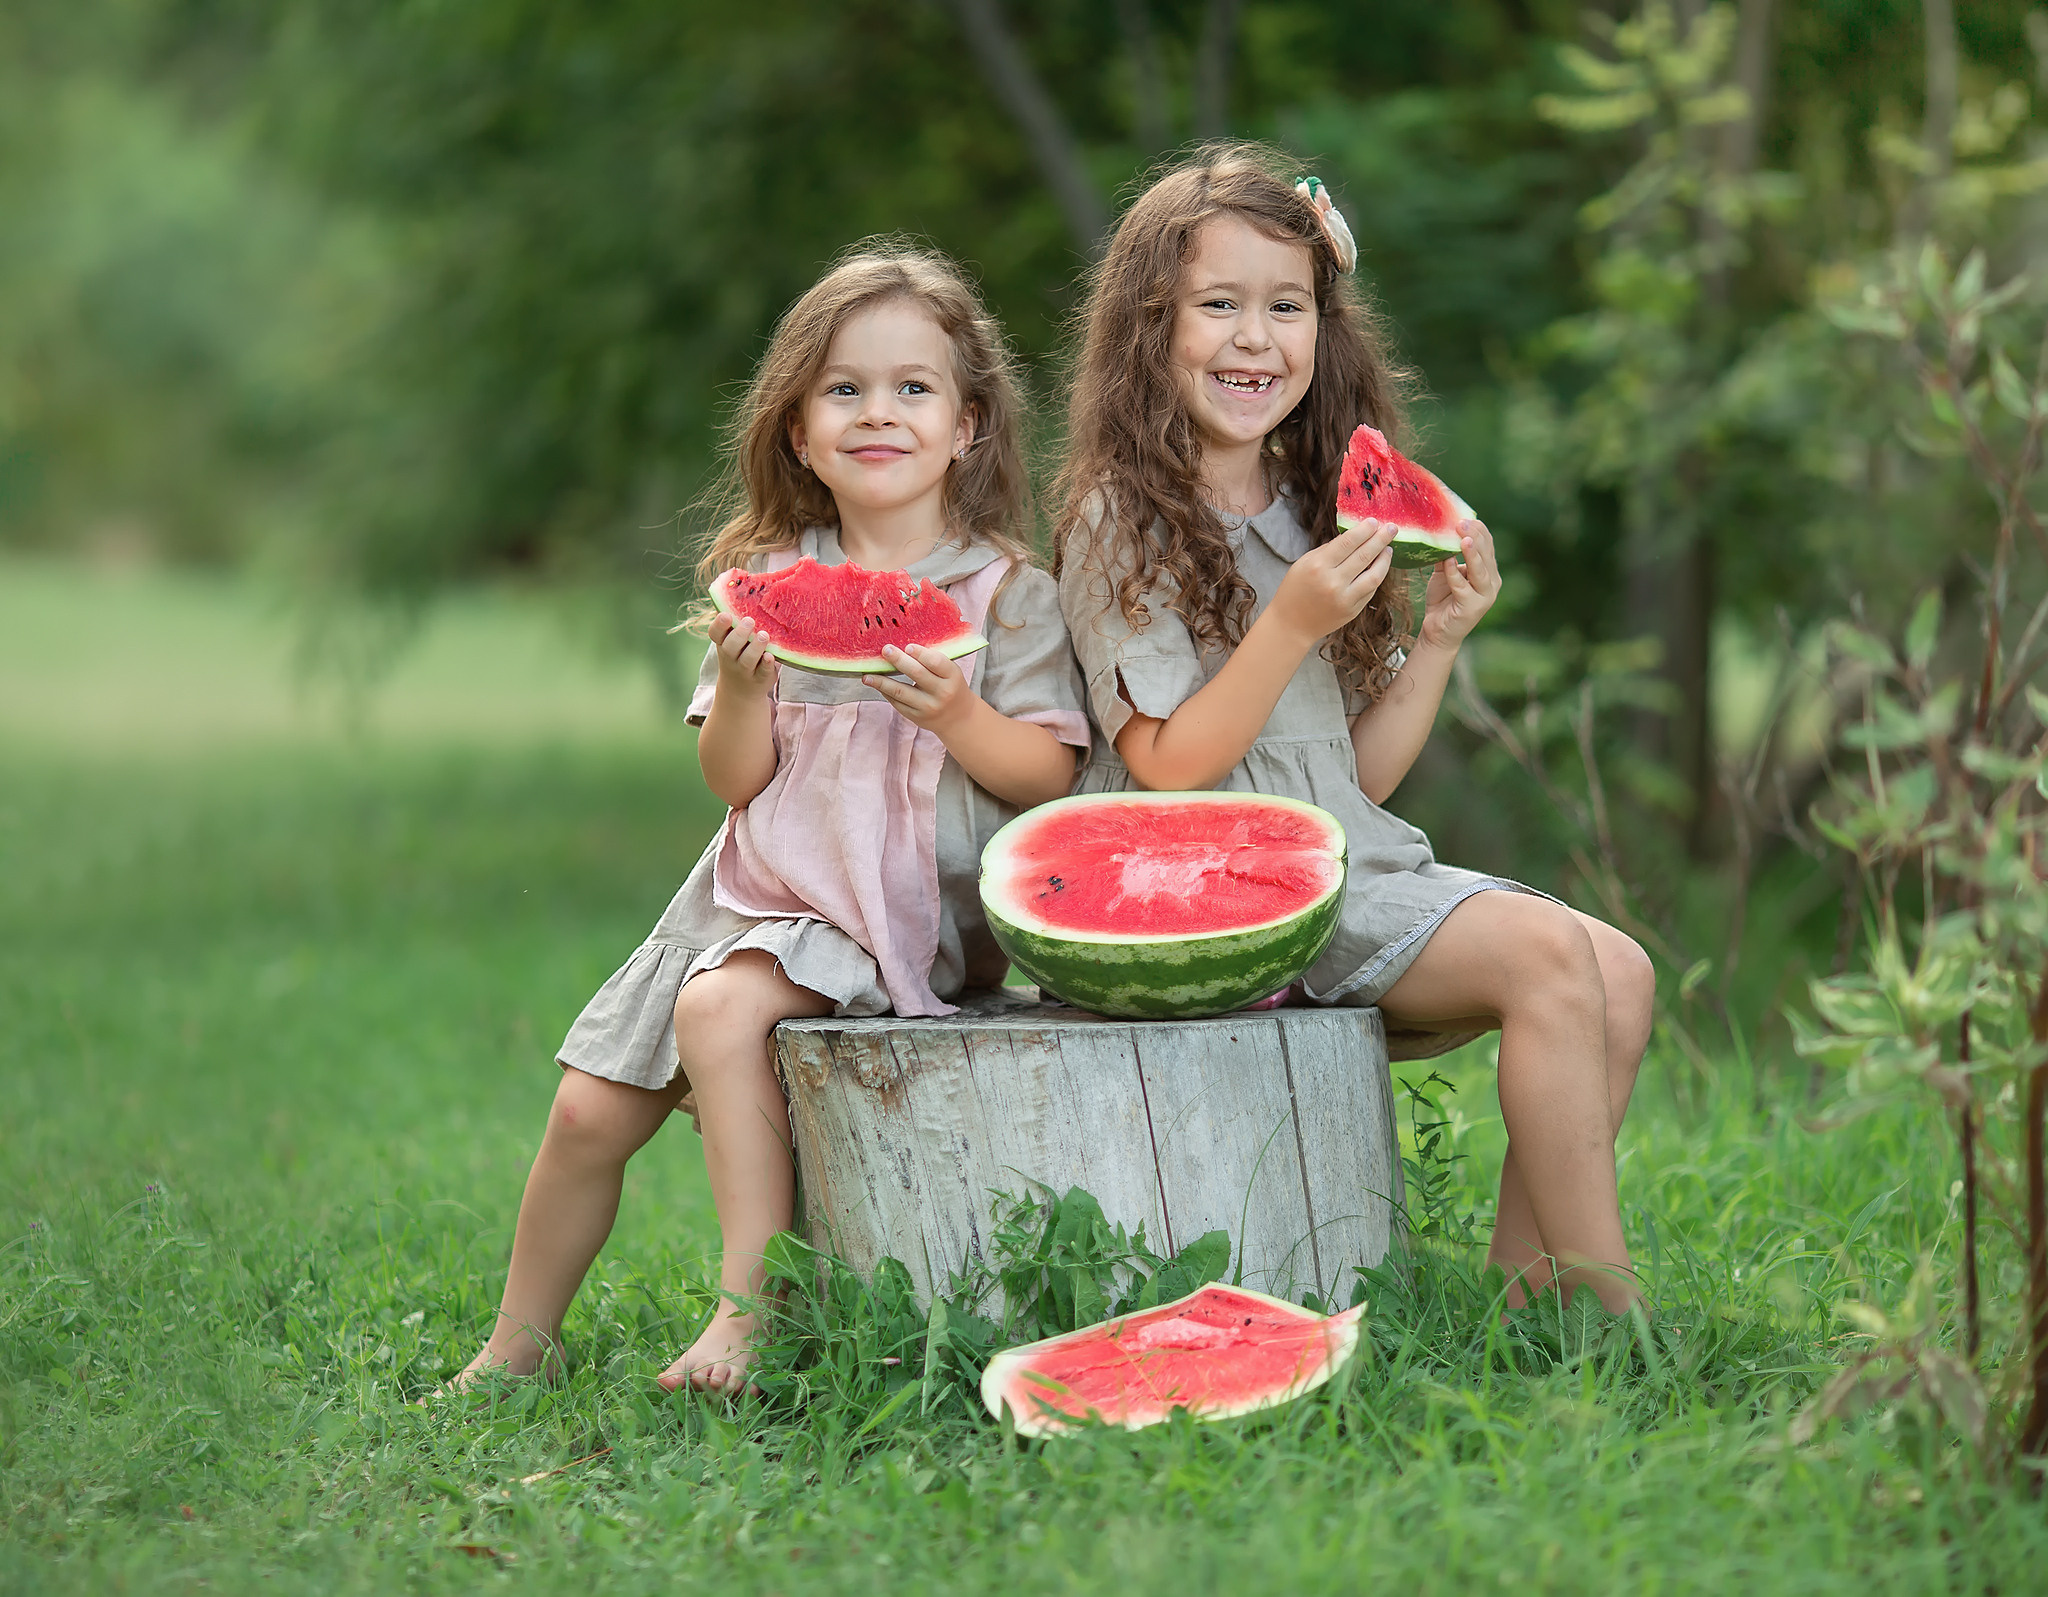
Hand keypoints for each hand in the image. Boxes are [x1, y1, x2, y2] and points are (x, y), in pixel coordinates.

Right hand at [708, 613, 778, 698]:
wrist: (740, 691)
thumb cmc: (739, 655)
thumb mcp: (733, 640)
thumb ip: (738, 623)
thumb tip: (749, 587)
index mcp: (723, 644)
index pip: (715, 634)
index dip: (719, 625)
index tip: (727, 615)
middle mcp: (731, 658)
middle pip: (730, 646)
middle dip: (739, 634)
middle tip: (749, 621)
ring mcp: (745, 670)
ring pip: (747, 659)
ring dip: (755, 647)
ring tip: (764, 635)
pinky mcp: (760, 679)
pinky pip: (762, 672)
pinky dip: (767, 665)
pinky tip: (771, 656)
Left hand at [863, 644, 974, 733]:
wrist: (958, 718)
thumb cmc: (951, 686)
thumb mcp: (950, 673)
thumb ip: (932, 661)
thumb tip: (902, 647)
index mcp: (952, 677)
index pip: (936, 662)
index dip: (921, 654)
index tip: (908, 646)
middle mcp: (941, 693)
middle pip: (917, 674)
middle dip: (899, 660)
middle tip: (885, 650)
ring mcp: (928, 707)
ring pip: (901, 692)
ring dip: (881, 682)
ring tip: (867, 675)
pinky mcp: (916, 717)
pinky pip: (897, 703)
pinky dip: (885, 692)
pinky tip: (876, 684)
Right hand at [1267, 520, 1394, 645]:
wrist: (1291, 624)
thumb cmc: (1295, 590)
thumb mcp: (1304, 563)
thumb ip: (1328, 550)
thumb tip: (1355, 536)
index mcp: (1318, 566)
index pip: (1348, 542)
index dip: (1364, 530)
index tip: (1375, 521)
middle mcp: (1333, 582)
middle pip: (1364, 555)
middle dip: (1381, 538)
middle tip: (1392, 528)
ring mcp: (1345, 598)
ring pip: (1374, 575)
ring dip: (1385, 559)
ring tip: (1388, 548)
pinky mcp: (1352, 611)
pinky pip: (1371, 590)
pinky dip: (1377, 575)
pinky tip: (1379, 566)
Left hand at [1417, 519, 1500, 650]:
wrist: (1438, 631)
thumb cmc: (1443, 600)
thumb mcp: (1445, 572)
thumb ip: (1447, 555)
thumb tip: (1441, 532)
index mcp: (1488, 571)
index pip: (1488, 545)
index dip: (1478, 530)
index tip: (1463, 516)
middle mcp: (1492, 582)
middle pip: (1486, 554)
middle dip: (1475, 536)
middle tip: (1461, 522)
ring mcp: (1485, 595)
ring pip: (1480, 570)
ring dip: (1471, 553)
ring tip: (1464, 538)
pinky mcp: (1473, 607)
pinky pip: (1463, 586)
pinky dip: (1455, 573)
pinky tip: (1447, 562)